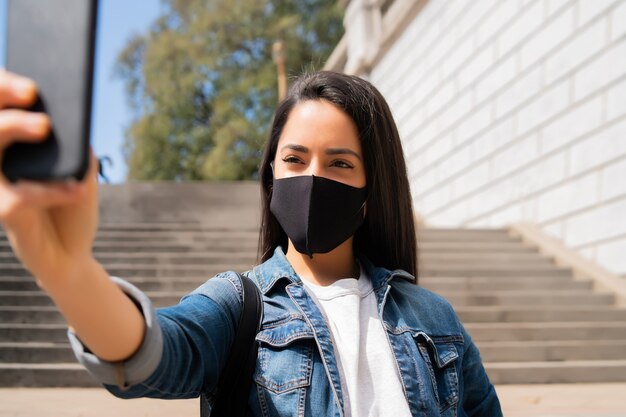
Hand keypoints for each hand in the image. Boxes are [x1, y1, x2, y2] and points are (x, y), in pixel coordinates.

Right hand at [0, 69, 98, 288]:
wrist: (72, 255)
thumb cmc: (72, 207)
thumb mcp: (82, 170)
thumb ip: (75, 145)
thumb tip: (74, 115)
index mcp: (11, 147)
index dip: (2, 87)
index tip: (27, 78)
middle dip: (1, 97)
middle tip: (32, 91)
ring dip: (12, 129)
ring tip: (45, 126)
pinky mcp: (5, 214)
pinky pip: (19, 196)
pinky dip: (51, 190)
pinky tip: (77, 189)